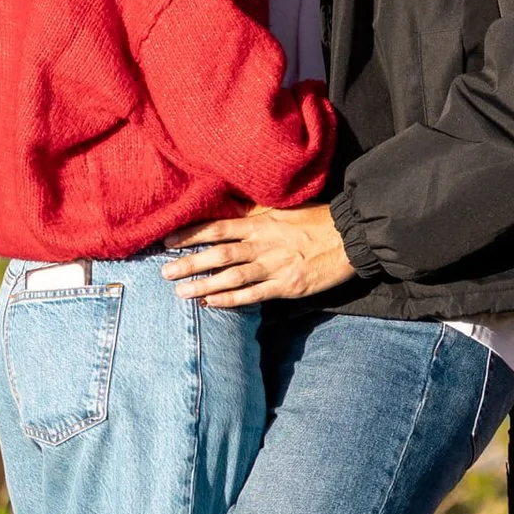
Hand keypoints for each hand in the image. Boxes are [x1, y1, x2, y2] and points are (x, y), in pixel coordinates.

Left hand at [167, 205, 356, 306]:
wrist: (350, 237)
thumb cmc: (317, 219)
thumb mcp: (283, 209)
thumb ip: (255, 214)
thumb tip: (228, 211)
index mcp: (261, 222)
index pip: (218, 227)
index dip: (190, 234)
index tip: (166, 241)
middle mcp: (263, 244)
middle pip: (218, 253)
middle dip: (189, 262)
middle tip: (164, 272)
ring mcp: (275, 266)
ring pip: (232, 277)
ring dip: (204, 284)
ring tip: (180, 292)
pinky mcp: (287, 287)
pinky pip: (254, 295)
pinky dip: (231, 300)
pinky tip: (212, 303)